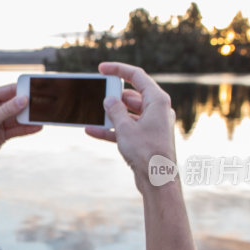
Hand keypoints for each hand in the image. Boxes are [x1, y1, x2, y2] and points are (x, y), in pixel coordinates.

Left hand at [0, 84, 41, 177]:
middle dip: (29, 105)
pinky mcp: (0, 135)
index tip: (38, 90)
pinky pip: (16, 130)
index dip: (23, 90)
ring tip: (44, 116)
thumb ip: (6, 111)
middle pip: (15, 104)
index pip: (8, 91)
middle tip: (45, 104)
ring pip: (17, 117)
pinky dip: (26, 129)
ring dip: (29, 118)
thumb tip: (24, 99)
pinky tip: (37, 127)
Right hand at [85, 62, 176, 192]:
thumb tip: (109, 100)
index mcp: (157, 101)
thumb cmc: (146, 152)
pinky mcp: (146, 138)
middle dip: (113, 96)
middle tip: (97, 96)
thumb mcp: (125, 127)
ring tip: (93, 113)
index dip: (118, 69)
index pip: (137, 76)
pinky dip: (112, 129)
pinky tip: (92, 130)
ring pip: (128, 113)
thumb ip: (115, 110)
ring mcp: (152, 125)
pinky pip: (127, 129)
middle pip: (132, 95)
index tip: (102, 69)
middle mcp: (157, 110)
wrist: (158, 180)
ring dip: (111, 114)